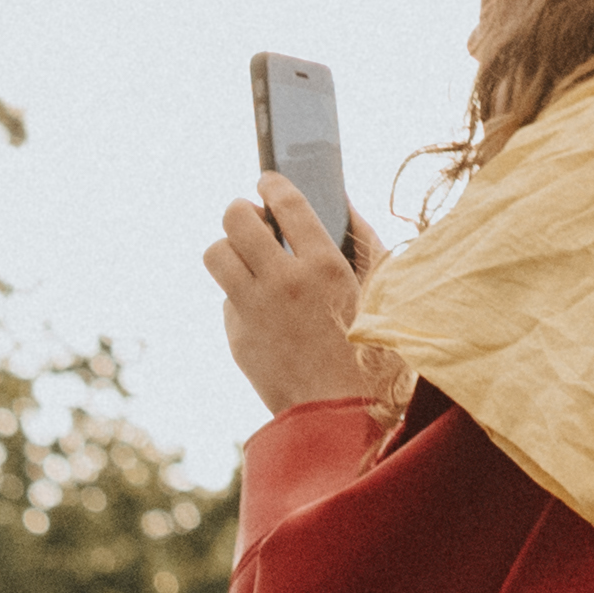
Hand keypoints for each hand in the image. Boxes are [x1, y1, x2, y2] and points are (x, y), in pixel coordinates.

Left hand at [205, 172, 401, 418]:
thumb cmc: (369, 349)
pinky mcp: (237, 336)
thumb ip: (362, 239)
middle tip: (249, 220)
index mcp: (324, 265)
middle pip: (235, 218)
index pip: (286, 202)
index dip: (270, 183)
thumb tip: (342, 201)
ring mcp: (255, 310)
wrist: (339, 412)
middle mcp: (284, 282)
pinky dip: (240, 296)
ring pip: (215, 254)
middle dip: (239, 211)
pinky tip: (263, 309)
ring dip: (228, 249)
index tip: (265, 181)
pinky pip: (227, 300)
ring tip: (245, 257)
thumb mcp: (378, 289)